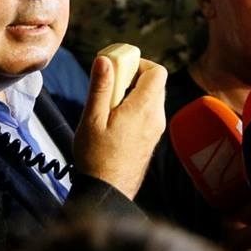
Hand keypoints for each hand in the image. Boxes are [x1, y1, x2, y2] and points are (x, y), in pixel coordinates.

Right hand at [73, 54, 167, 197]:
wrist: (108, 191)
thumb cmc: (96, 157)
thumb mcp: (92, 119)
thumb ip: (100, 87)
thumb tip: (105, 59)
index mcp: (143, 109)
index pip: (157, 71)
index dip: (139, 63)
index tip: (118, 69)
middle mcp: (156, 118)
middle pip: (155, 83)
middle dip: (133, 77)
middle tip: (109, 87)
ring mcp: (156, 129)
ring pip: (152, 98)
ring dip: (133, 93)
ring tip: (109, 107)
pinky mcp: (151, 139)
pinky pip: (149, 113)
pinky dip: (135, 107)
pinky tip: (114, 121)